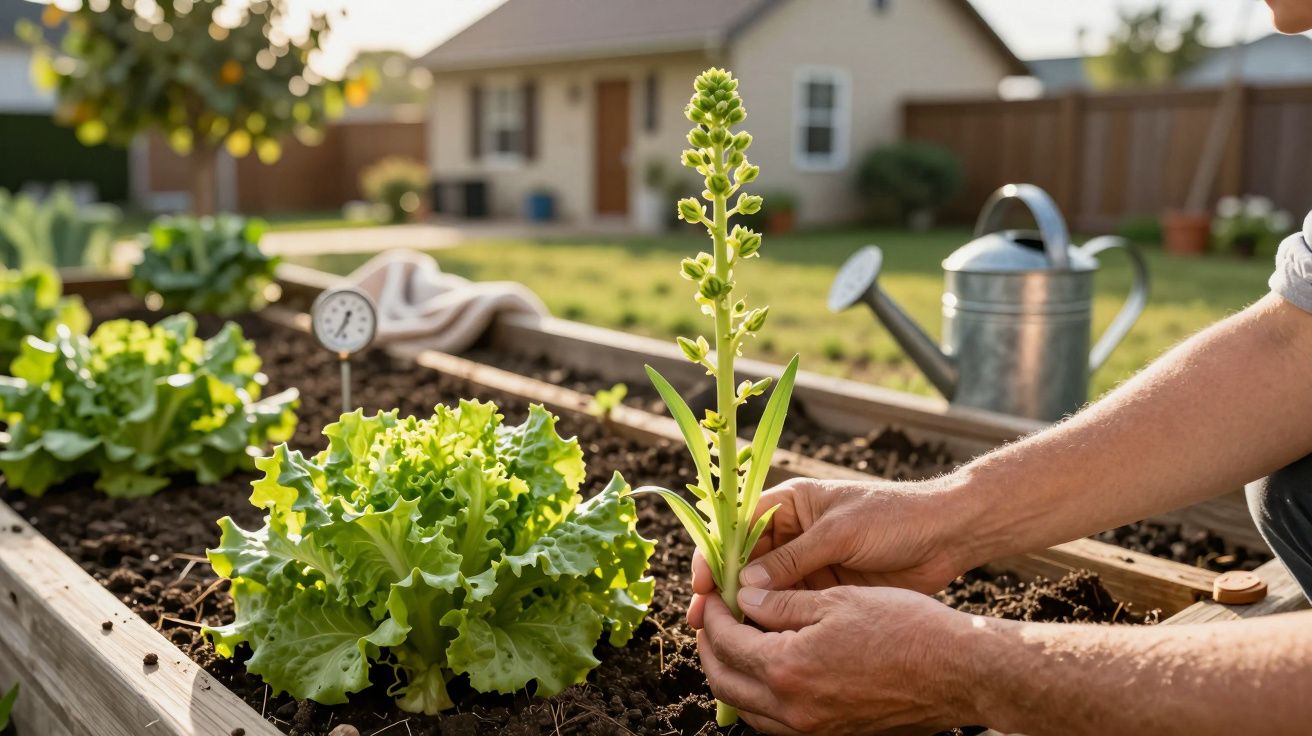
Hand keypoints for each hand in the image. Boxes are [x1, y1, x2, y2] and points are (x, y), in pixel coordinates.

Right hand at [688, 477, 965, 627]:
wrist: (947, 535)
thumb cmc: (894, 518)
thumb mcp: (840, 533)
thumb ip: (793, 559)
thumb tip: (745, 586)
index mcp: (789, 504)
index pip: (737, 527)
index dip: (714, 554)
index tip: (702, 584)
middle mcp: (791, 534)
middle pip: (743, 562)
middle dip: (721, 590)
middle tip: (702, 622)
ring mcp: (806, 564)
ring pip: (762, 591)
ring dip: (743, 612)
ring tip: (722, 640)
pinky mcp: (823, 590)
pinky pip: (787, 608)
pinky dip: (771, 625)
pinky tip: (758, 644)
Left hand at [697, 585, 976, 733]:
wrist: (958, 672)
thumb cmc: (905, 628)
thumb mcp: (837, 600)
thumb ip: (781, 601)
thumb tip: (742, 595)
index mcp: (789, 668)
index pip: (727, 642)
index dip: (713, 613)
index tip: (712, 593)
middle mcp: (794, 708)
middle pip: (725, 682)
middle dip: (711, 647)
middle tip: (712, 618)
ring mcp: (812, 729)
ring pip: (747, 709)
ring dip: (731, 674)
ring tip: (735, 641)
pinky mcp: (831, 735)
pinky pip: (775, 723)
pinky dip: (759, 697)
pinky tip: (769, 669)